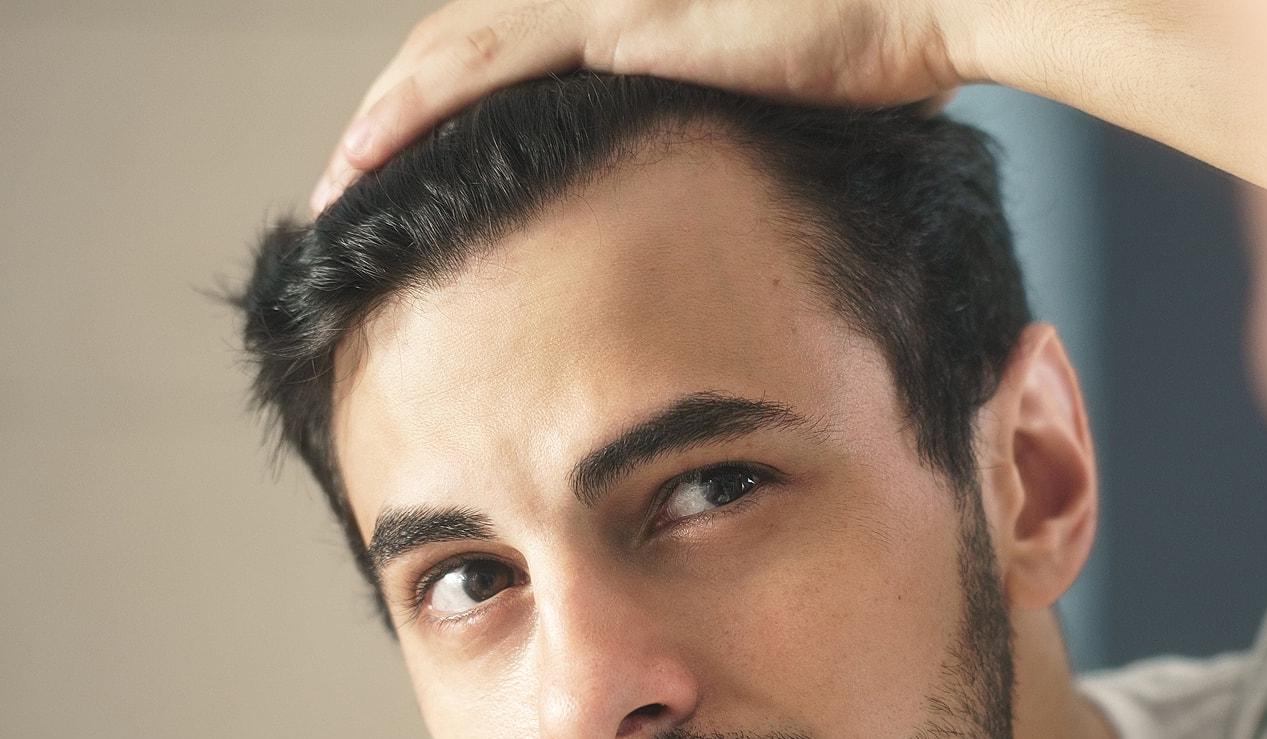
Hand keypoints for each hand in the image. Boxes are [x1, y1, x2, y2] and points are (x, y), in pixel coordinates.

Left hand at [312, 0, 975, 210]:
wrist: (930, 2)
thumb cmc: (892, 47)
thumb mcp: (793, 99)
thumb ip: (737, 128)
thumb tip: (737, 191)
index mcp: (637, 10)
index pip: (510, 47)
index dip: (448, 104)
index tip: (412, 170)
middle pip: (462, 44)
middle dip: (393, 115)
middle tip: (345, 182)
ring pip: (452, 51)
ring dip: (382, 118)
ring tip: (336, 184)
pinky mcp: (618, 24)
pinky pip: (485, 69)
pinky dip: (416, 113)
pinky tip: (371, 155)